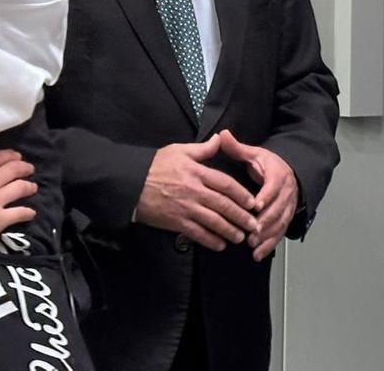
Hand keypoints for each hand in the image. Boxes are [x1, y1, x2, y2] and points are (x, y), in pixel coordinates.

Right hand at [0, 148, 36, 262]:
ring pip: (19, 187)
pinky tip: (32, 213)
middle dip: (22, 167)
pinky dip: (28, 212)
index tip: (15, 155)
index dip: (7, 156)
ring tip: (33, 187)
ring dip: (28, 186)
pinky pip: (19, 213)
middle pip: (11, 169)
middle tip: (28, 168)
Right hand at [136, 137, 260, 250]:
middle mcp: (194, 191)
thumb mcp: (179, 150)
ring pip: (212, 222)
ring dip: (229, 231)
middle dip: (240, 217)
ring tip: (240, 237)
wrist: (130, 183)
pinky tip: (219, 244)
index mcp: (197, 172)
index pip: (225, 184)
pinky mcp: (175, 222)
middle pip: (223, 205)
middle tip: (253, 226)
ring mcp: (185, 208)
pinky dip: (209, 240)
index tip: (252, 203)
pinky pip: (196, 233)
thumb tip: (220, 138)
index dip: (241, 195)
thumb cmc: (155, 165)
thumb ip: (203, 148)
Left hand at [217, 130, 298, 261]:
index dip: (266, 196)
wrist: (289, 172)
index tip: (255, 205)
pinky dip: (270, 244)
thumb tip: (222, 135)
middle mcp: (286, 192)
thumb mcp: (254, 154)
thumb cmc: (268, 165)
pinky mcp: (286, 218)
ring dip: (267, 235)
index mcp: (278, 174)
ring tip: (252, 245)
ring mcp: (288, 207)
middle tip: (251, 232)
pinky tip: (257, 254)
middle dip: (265, 221)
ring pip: (280, 222)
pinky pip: (280, 232)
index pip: (273, 186)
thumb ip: (237, 148)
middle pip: (278, 208)